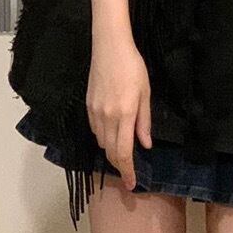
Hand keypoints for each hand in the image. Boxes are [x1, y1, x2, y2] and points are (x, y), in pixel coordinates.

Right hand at [86, 28, 151, 190]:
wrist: (110, 48)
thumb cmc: (133, 67)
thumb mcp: (145, 94)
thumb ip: (144, 121)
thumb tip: (145, 145)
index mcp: (123, 115)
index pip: (123, 153)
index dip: (127, 171)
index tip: (132, 184)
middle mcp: (106, 118)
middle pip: (110, 152)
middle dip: (119, 166)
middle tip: (129, 175)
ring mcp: (94, 112)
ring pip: (101, 142)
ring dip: (112, 152)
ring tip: (123, 154)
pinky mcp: (88, 106)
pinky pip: (95, 130)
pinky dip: (103, 138)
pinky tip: (112, 135)